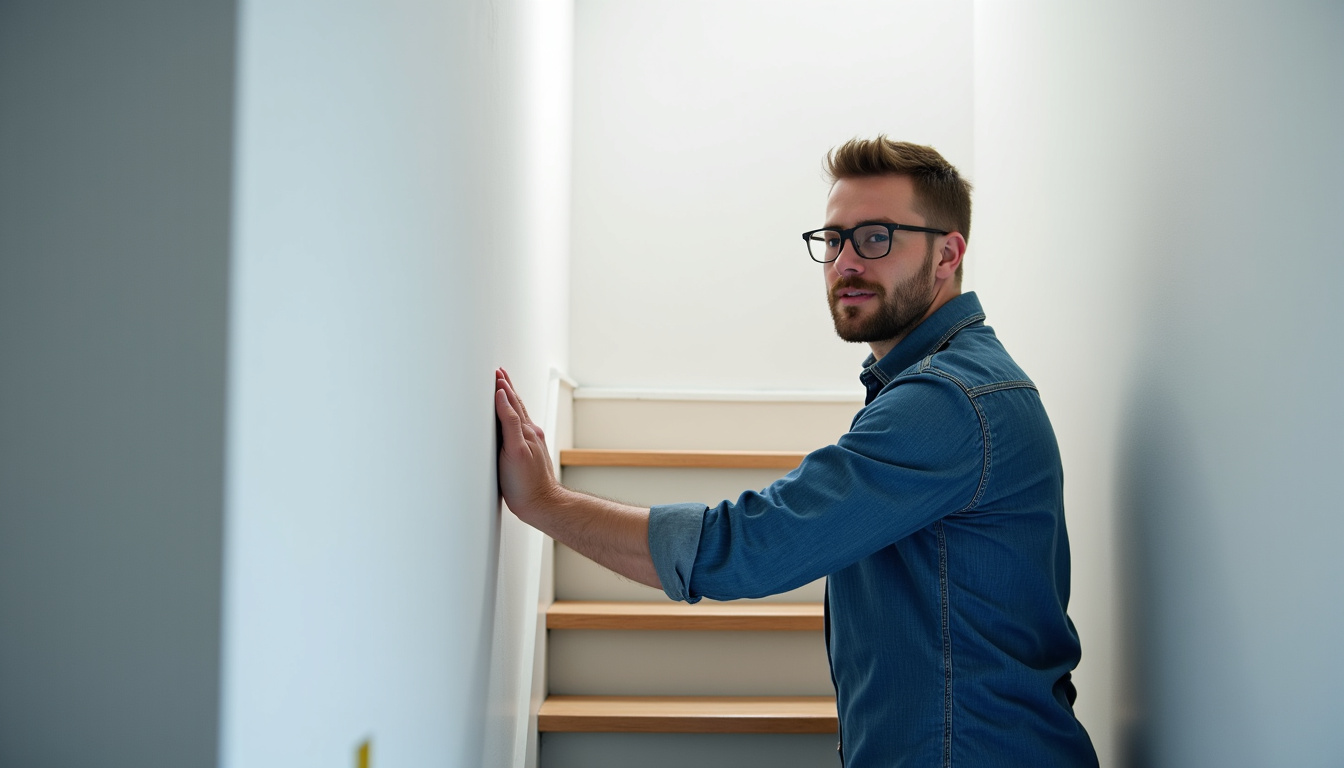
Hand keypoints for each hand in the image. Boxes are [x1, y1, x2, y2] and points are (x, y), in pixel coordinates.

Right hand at [494, 368, 558, 521]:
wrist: (541, 504)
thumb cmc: (525, 484)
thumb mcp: (514, 450)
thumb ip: (509, 422)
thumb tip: (503, 396)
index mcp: (525, 430)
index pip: (511, 402)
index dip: (503, 387)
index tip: (496, 374)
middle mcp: (529, 434)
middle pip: (517, 405)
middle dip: (507, 388)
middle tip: (499, 374)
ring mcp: (530, 443)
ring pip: (519, 416)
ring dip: (511, 400)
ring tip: (504, 388)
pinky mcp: (528, 453)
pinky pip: (519, 428)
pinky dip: (512, 416)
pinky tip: (511, 418)